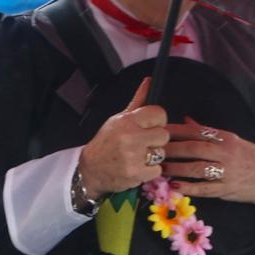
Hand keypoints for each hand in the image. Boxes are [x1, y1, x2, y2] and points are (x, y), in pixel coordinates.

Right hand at [77, 78, 169, 195]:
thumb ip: (138, 101)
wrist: (91, 169)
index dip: (157, 122)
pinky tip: (137, 167)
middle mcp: (130, 136)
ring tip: (138, 156)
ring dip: (153, 157)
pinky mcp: (136, 173)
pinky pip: (158, 170)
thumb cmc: (106, 142)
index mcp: (127, 120)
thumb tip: (150, 81)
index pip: (159, 113)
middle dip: (156, 141)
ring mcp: (133, 156)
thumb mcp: (119, 119)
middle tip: (142, 144)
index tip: (150, 127)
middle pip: (163, 135)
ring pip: (162, 153)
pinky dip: (150, 171)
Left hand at [162, 117, 254, 210]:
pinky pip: (204, 189)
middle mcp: (226, 153)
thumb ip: (207, 132)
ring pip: (197, 169)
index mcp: (225, 138)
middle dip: (172, 149)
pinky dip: (189, 188)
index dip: (176, 130)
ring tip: (160, 168)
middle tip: (154, 150)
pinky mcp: (226, 189)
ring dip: (176, 169)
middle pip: (194, 148)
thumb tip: (185, 120)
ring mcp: (226, 172)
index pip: (197, 131)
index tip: (159, 130)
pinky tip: (175, 186)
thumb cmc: (247, 157)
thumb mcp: (230, 140)